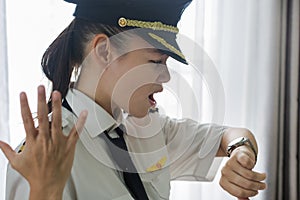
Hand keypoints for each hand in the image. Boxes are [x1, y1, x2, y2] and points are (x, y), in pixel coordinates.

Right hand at [0, 85, 86, 199]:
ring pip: (57, 121)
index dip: (24, 105)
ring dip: (57, 107)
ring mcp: (58, 142)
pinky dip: (80, 122)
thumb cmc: (34, 174)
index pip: (26, 120)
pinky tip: (83, 113)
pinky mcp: (69, 146)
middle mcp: (45, 140)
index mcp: (32, 142)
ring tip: (56, 94)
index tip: (23, 94)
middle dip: (40, 101)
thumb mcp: (16, 162)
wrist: (48, 185)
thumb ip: (7, 150)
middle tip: (40, 88)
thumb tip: (0, 142)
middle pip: (42, 117)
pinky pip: (76, 133)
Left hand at [219, 145, 266, 198]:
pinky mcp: (237, 156)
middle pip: (246, 184)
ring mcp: (230, 163)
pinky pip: (248, 163)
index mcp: (223, 182)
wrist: (238, 155)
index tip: (256, 192)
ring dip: (259, 177)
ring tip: (262, 177)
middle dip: (257, 186)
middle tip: (263, 185)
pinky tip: (254, 167)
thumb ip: (241, 194)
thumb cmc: (238, 171)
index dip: (251, 193)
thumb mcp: (237, 184)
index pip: (240, 192)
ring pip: (249, 175)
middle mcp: (225, 173)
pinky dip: (254, 166)